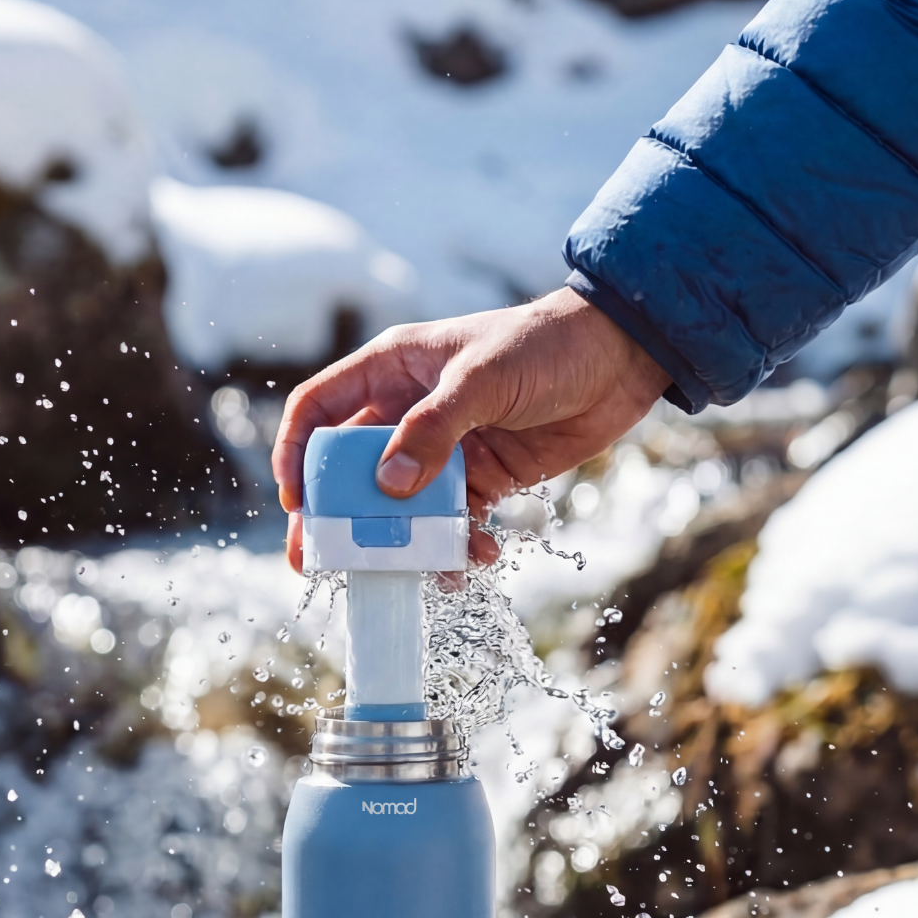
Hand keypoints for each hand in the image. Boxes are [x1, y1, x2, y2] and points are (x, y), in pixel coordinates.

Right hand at [272, 286, 669, 569]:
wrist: (620, 359)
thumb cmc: (545, 344)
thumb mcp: (483, 379)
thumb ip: (433, 430)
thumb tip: (387, 487)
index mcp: (391, 370)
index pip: (319, 411)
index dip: (297, 454)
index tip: (296, 502)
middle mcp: (408, 410)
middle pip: (351, 471)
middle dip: (337, 518)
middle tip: (321, 562)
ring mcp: (444, 448)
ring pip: (401, 505)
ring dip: (401, 540)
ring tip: (405, 573)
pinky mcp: (482, 478)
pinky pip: (452, 521)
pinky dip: (454, 545)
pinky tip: (470, 560)